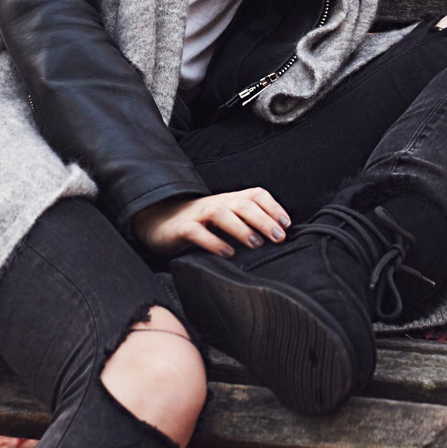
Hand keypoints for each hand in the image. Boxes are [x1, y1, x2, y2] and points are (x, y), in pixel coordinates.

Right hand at [132, 186, 290, 257]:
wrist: (160, 220)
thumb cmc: (201, 223)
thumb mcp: (226, 219)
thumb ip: (247, 223)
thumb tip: (277, 237)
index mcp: (230, 199)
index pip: (255, 194)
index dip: (273, 207)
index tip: (286, 225)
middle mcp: (216, 203)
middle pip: (242, 203)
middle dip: (263, 219)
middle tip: (278, 238)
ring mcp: (198, 214)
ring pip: (221, 213)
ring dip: (241, 228)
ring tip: (255, 244)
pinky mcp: (182, 228)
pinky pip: (197, 232)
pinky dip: (213, 242)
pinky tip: (226, 253)